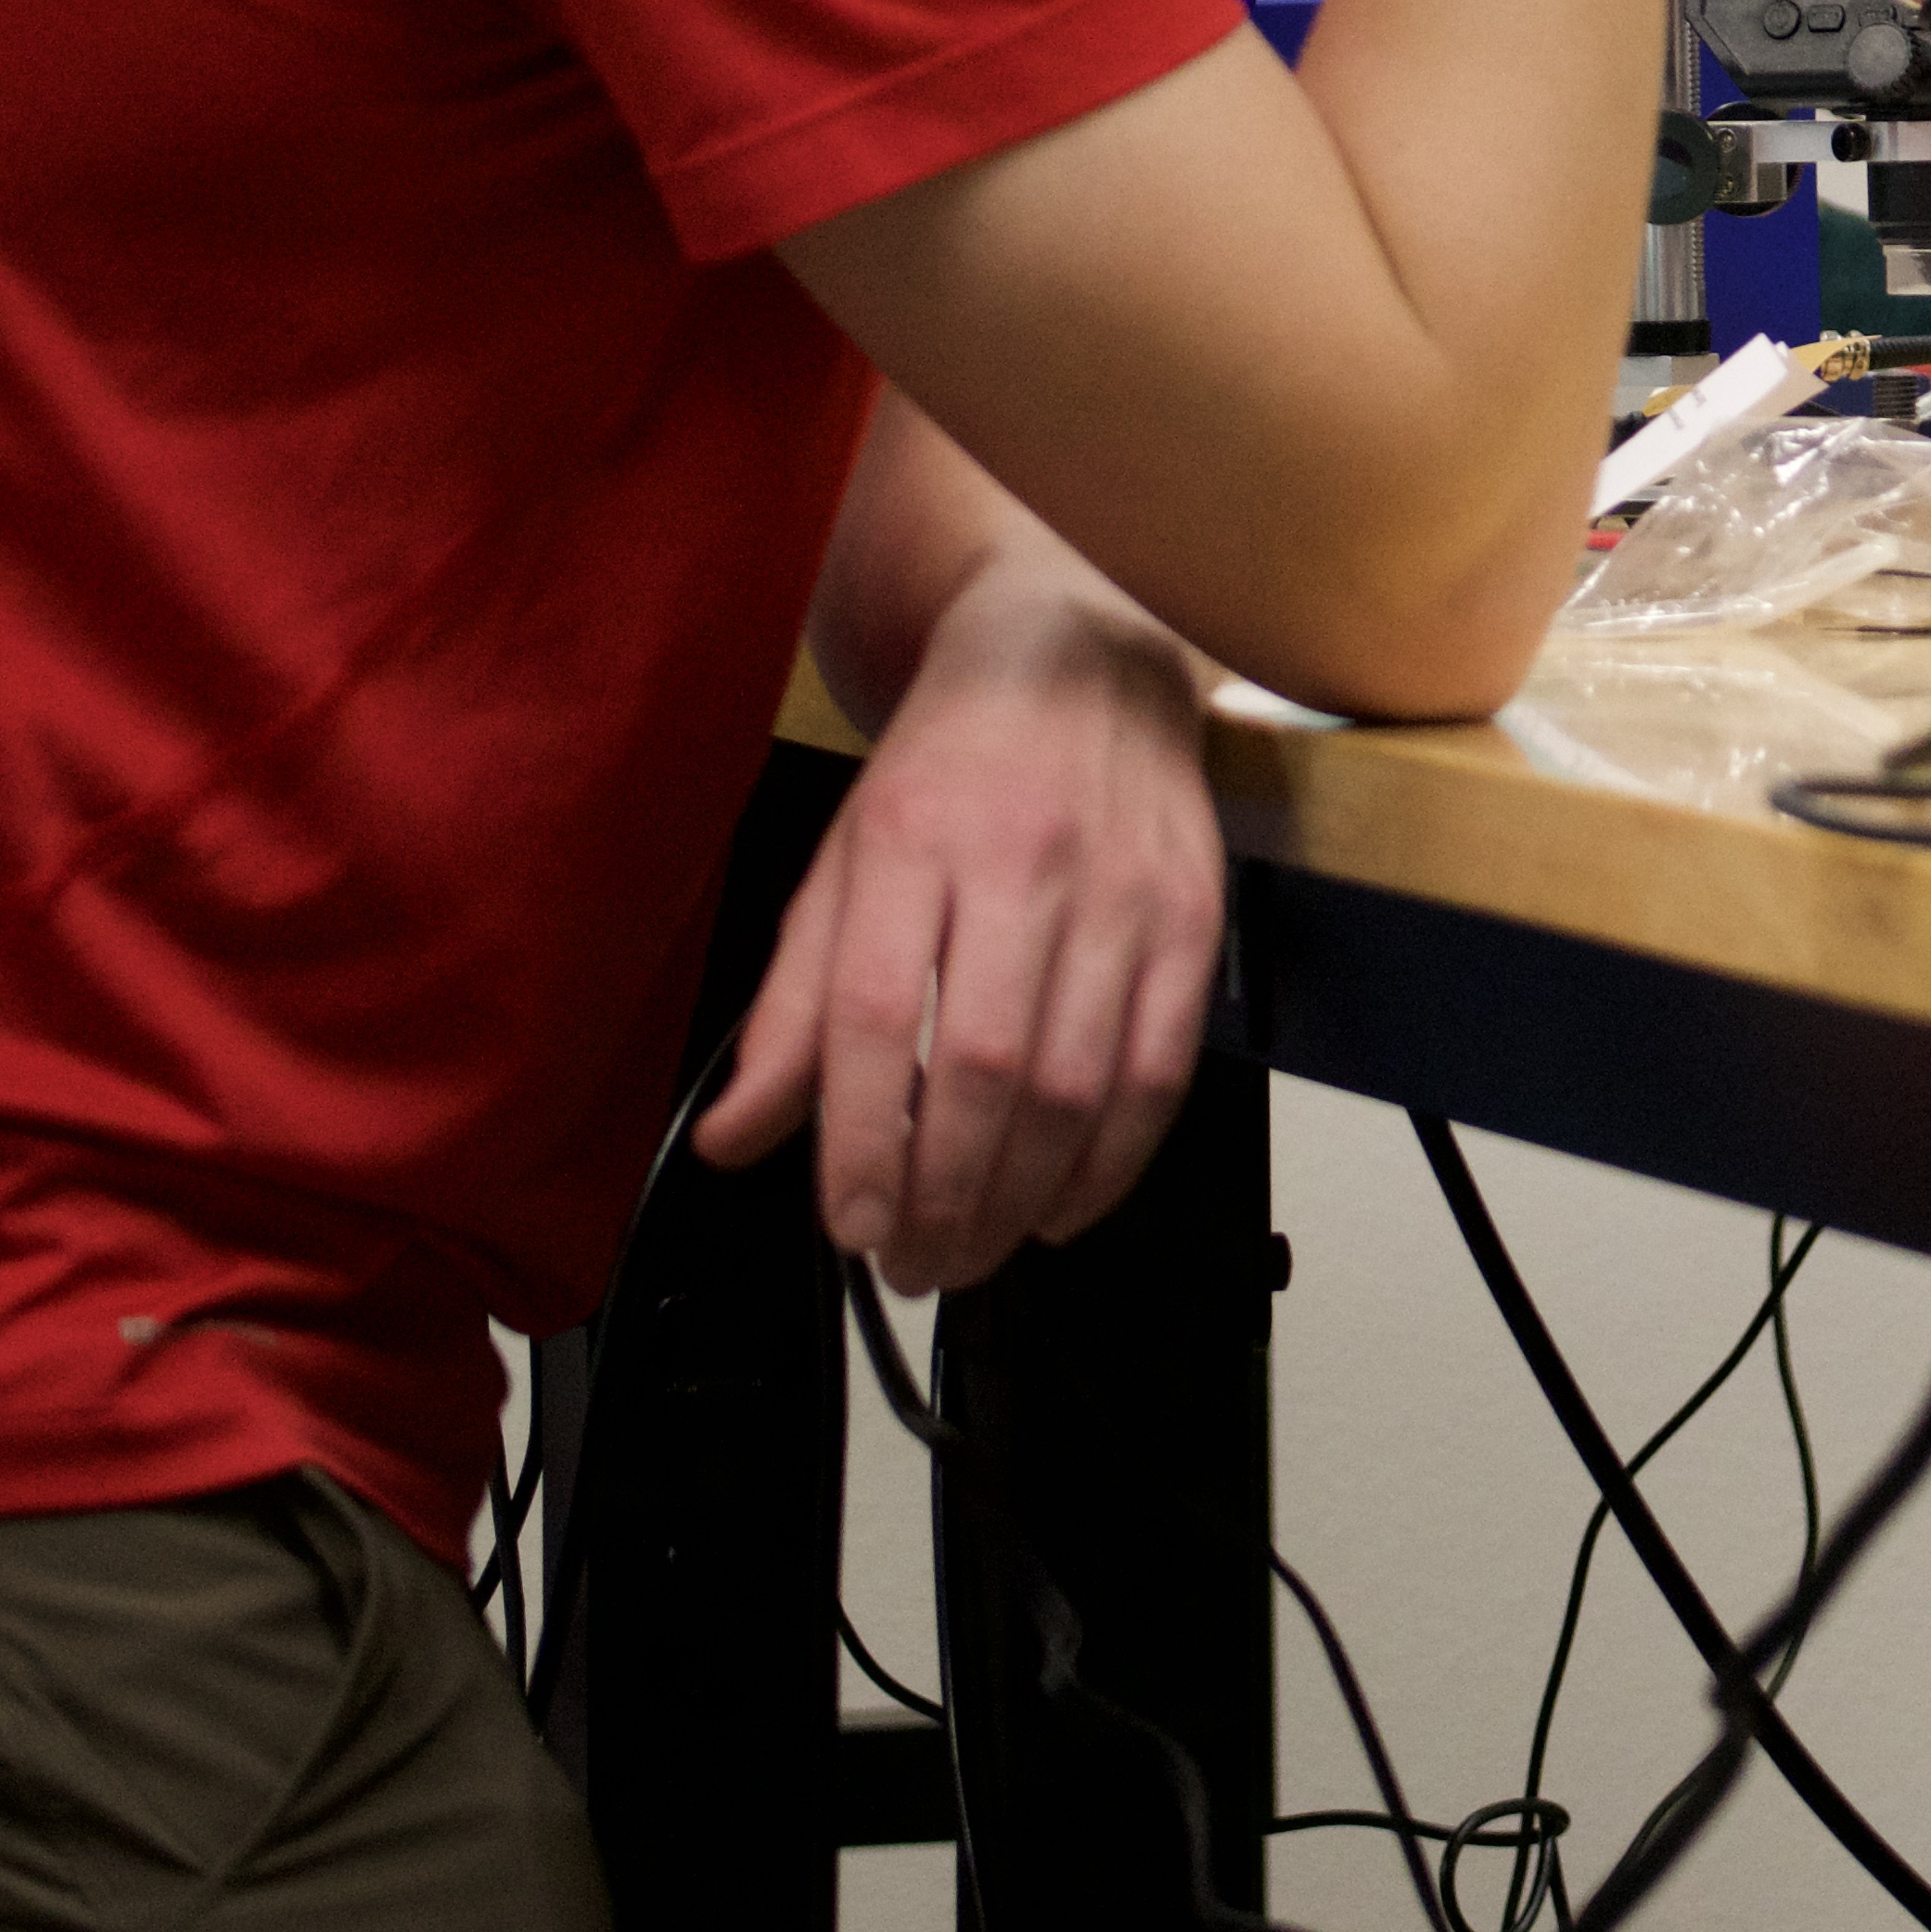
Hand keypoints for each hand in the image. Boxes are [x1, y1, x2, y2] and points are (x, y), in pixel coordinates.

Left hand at [692, 576, 1228, 1295]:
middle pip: (990, 1066)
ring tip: (974, 1250)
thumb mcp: (840, 869)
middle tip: (913, 1265)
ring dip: (1023, 1197)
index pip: (882, 1018)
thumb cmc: (949, 774)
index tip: (849, 1228)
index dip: (865, 1142)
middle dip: (946, 1196)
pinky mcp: (1194, 917)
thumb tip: (737, 1140)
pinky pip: (1161, 1068)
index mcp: (911, 843)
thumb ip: (791, 1009)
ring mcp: (1122, 891)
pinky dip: (1114, 1162)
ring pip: (1079, 1083)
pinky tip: (1062, 1208)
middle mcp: (1022, 863)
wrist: (1082, 666)